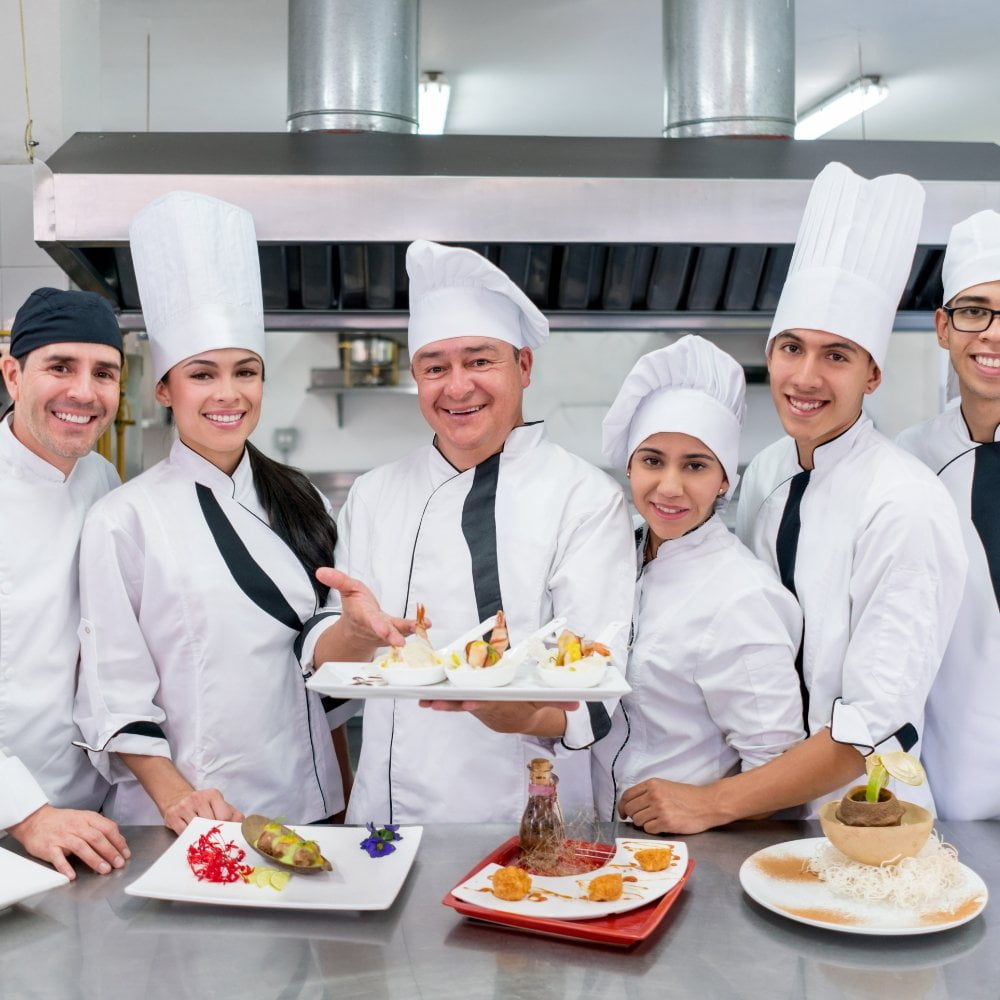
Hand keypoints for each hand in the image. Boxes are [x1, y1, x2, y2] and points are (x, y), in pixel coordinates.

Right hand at [6, 804, 129, 879]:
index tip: (125, 853)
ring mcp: (62, 836)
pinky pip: (58, 858)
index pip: (108, 828)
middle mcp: (76, 826)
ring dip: (94, 859)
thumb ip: (99, 827)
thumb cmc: (63, 821)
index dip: (118, 841)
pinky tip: (72, 876)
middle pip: (97, 838)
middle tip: (119, 864)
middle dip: (110, 851)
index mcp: (87, 818)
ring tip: (104, 870)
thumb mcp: (84, 818)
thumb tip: (118, 841)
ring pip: (81, 847)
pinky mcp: (49, 847)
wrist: (36, 820)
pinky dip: (65, 867)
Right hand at [160, 787, 243, 835]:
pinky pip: (183, 832)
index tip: (225, 834)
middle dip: (213, 833)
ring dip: (200, 836)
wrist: (177, 797)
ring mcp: (184, 806)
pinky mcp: (172, 815)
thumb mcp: (220, 805)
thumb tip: (243, 827)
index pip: (224, 816)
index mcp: (213, 794)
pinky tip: (191, 835)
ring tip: (202, 836)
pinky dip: (189, 837)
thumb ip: (233, 815)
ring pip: (196, 829)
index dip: (225, 828)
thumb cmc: (203, 805)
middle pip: (210, 823)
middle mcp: (198, 797)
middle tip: (213, 839)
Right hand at [315, 567, 417, 654]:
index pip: (369, 620)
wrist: (358, 630)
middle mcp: (375, 627)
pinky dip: (417, 626)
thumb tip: (320, 571)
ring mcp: (387, 631)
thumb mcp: (347, 589)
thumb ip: (337, 580)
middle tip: (400, 642)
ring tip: (423, 626)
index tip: (383, 631)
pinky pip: (407, 629)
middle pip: (384, 631)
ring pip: (398, 632)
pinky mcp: (397, 631)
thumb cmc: (355, 607)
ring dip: (409, 630)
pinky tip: (427, 623)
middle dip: (391, 635)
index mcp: (362, 616)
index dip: (376, 626)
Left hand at [418, 700, 577, 737]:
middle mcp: (488, 705)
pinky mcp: (468, 703)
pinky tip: (421, 699)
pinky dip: (438, 701)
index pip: (491, 703)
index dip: (480, 703)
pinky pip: (452, 702)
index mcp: (504, 703)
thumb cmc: (531, 702)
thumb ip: (559, 700)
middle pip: (468, 703)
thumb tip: (578, 703)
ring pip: (457, 704)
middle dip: (452, 703)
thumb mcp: (545, 701)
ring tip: (423, 702)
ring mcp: (477, 706)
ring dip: (440, 703)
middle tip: (436, 703)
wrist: (520, 718)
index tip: (469, 702)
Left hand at [617, 778, 723, 835]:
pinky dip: (653, 830)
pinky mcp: (666, 822)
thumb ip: (649, 793)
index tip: (623, 813)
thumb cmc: (688, 796)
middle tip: (642, 819)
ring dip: (644, 824)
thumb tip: (631, 806)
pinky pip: (648, 829)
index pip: (627, 796)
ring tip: (656, 821)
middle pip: (630, 809)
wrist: (707, 804)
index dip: (622, 806)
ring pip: (638, 821)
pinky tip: (662, 826)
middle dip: (633, 816)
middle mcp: (653, 795)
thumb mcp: (666, 786)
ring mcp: (659, 809)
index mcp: (652, 784)